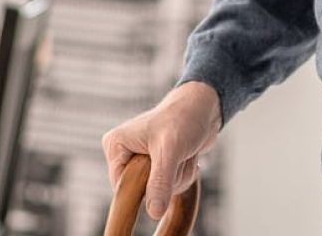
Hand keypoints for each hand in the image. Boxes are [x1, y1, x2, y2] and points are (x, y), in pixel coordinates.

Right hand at [101, 81, 221, 219]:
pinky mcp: (157, 165)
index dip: (147, 185)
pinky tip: (187, 156)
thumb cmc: (183, 118)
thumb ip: (160, 182)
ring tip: (183, 152)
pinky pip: (169, 187)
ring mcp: (141, 160)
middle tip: (177, 154)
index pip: (123, 187)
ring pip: (159, 191)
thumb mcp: (170, 151)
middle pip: (143, 191)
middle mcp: (125, 153)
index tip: (164, 165)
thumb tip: (153, 213)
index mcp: (116, 145)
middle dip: (168, 179)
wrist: (204, 108)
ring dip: (179, 177)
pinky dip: (183, 175)